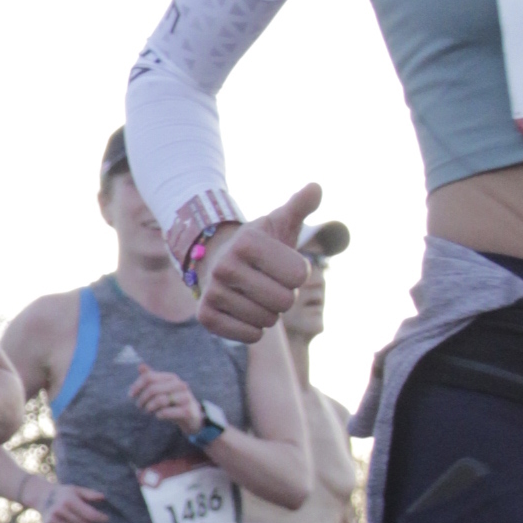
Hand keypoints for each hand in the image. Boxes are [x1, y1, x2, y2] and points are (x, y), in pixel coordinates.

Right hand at [41, 482, 111, 522]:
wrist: (41, 497)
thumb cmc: (64, 494)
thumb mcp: (76, 490)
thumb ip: (90, 494)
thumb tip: (103, 498)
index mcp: (68, 500)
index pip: (90, 515)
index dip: (101, 518)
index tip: (106, 519)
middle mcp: (59, 511)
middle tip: (88, 519)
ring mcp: (53, 521)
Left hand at [129, 365, 208, 436]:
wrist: (192, 416)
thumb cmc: (172, 401)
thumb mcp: (161, 389)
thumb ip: (151, 378)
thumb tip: (140, 365)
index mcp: (171, 377)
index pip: (149, 377)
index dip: (137, 386)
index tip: (130, 395)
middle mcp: (180, 385)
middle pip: (153, 389)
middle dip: (142, 399)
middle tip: (140, 406)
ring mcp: (185, 397)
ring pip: (160, 400)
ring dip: (149, 408)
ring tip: (148, 411)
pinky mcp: (187, 410)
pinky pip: (166, 412)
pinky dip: (158, 415)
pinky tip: (158, 416)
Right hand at [196, 184, 319, 343]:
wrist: (215, 260)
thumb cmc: (259, 245)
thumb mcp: (279, 222)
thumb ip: (300, 205)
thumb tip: (316, 187)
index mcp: (247, 242)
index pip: (299, 275)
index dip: (297, 273)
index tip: (281, 265)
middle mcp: (225, 265)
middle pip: (285, 301)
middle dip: (284, 296)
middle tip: (269, 284)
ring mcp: (212, 291)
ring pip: (268, 321)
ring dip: (269, 312)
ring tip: (254, 296)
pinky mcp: (206, 316)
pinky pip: (251, 336)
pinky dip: (254, 329)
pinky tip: (244, 312)